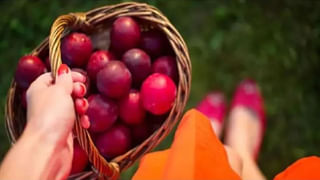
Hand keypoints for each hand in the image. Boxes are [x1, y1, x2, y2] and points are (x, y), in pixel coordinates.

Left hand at [0, 64, 89, 179]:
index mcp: (40, 88)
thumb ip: (65, 79)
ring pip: (74, 105)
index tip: (82, 78)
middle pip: (67, 90)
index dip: (69, 75)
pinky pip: (77, 120)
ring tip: (82, 111)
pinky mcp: (64, 128)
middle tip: (79, 94)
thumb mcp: (60, 91)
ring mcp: (55, 116)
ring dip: (82, 107)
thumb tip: (63, 68)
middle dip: (78, 92)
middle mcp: (46, 101)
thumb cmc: (52, 115)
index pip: (54, 75)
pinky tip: (85, 124)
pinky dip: (82, 120)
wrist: (49, 147)